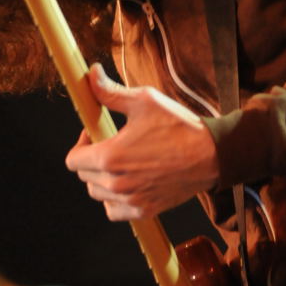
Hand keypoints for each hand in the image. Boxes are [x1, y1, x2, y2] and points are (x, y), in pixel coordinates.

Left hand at [65, 64, 218, 219]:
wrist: (212, 155)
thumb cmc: (180, 127)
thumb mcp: (144, 101)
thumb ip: (111, 93)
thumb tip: (91, 74)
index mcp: (111, 157)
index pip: (73, 160)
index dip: (81, 144)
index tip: (95, 134)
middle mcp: (117, 183)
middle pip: (84, 176)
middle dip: (92, 159)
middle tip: (113, 144)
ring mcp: (131, 200)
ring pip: (98, 194)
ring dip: (103, 179)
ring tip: (123, 163)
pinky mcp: (144, 211)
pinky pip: (114, 211)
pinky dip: (115, 200)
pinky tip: (128, 183)